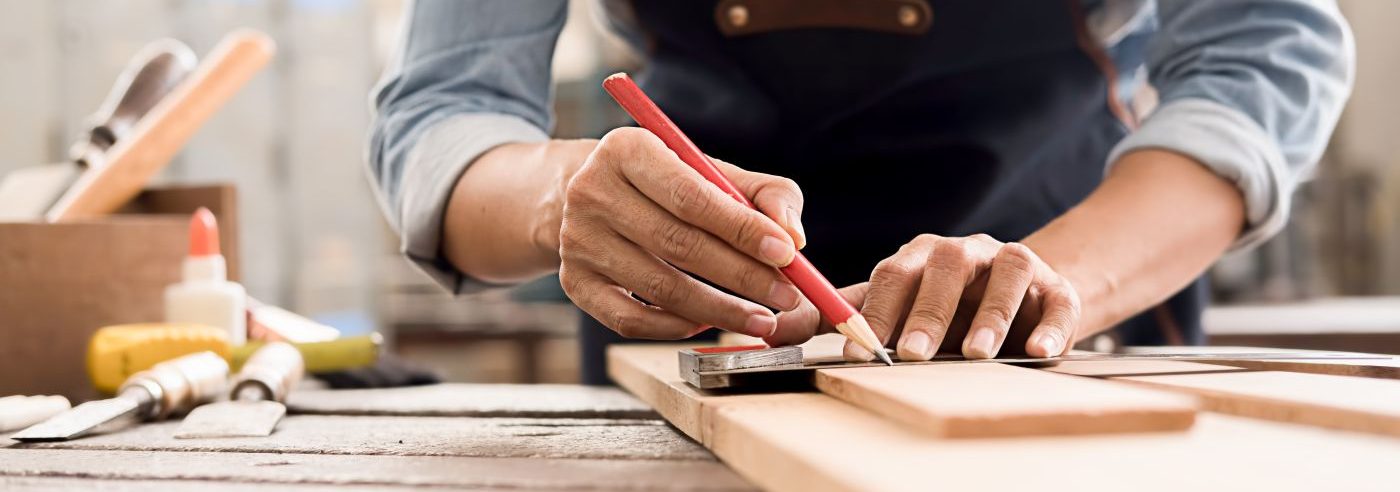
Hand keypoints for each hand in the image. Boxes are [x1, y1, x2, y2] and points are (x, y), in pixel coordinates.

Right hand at [557, 127, 806, 338]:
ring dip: (719, 310)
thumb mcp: (710, 170)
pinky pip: (631, 320)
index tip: (787, 253)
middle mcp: (592, 193)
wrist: (587, 196)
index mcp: (626, 150)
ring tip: (761, 318)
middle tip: (786, 296)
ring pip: (660, 288)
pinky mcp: (573, 282)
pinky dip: (676, 327)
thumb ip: (764, 194)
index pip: (691, 196)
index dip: (742, 228)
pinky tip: (707, 323)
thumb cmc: (664, 183)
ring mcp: (577, 242)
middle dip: (742, 276)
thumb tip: (793, 236)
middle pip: (678, 244)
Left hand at [769, 234, 1079, 359]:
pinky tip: (1039, 351)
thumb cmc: (946, 305)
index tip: (861, 347)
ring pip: (1007, 275)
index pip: (894, 274)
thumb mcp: (896, 307)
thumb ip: (846, 316)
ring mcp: (1014, 263)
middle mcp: (967, 252)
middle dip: (928, 312)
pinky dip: (1050, 325)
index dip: (877, 310)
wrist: (1024, 295)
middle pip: (947, 268)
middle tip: (912, 354)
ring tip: (976, 353)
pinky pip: (1058, 300)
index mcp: (922, 256)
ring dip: (990, 315)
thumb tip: (777, 329)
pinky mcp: (1057, 287)